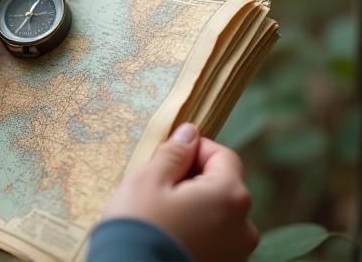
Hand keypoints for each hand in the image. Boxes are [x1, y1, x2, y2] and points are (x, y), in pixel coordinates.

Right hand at [102, 123, 258, 261]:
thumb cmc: (138, 226)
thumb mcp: (149, 179)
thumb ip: (174, 153)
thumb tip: (190, 133)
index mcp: (229, 195)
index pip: (224, 156)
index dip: (196, 150)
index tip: (169, 157)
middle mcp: (244, 225)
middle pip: (223, 185)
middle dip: (194, 179)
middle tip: (159, 186)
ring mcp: (236, 252)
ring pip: (218, 213)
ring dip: (195, 206)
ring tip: (162, 213)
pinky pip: (214, 238)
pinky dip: (196, 230)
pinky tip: (169, 234)